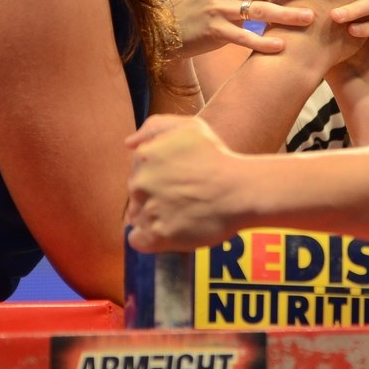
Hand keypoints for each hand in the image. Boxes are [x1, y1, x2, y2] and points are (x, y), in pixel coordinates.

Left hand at [125, 114, 243, 251]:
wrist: (240, 191)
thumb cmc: (218, 157)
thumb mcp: (189, 127)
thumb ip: (155, 127)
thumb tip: (128, 143)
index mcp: (143, 156)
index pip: (137, 171)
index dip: (158, 177)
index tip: (178, 181)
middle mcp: (139, 182)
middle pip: (136, 195)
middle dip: (154, 197)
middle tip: (183, 198)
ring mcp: (146, 210)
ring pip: (137, 217)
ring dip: (153, 218)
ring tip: (180, 215)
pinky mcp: (156, 236)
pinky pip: (138, 241)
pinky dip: (149, 239)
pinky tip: (168, 232)